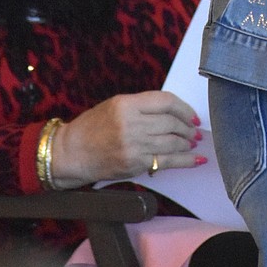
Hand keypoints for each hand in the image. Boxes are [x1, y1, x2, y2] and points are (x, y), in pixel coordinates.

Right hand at [50, 91, 205, 187]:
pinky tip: (195, 160)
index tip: (192, 115)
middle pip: (171, 123)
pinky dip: (184, 161)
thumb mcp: (115, 105)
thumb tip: (173, 113)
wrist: (71, 154)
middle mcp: (131, 123)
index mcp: (127, 104)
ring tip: (193, 143)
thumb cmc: (92, 127)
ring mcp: (133, 146)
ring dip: (187, 143)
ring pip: (171, 142)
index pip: (166, 102)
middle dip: (188, 128)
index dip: (184, 109)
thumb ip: (142, 106)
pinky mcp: (134, 165)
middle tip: (195, 132)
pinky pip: (166, 162)